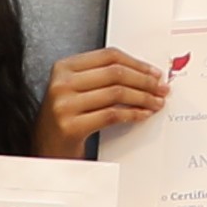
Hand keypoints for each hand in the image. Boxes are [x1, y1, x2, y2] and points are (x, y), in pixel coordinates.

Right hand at [39, 47, 168, 163]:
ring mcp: (64, 105)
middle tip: (161, 88)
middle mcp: (62, 83)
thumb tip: (143, 74)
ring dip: (143, 98)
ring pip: (116, 93)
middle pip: (115, 73)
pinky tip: (143, 115)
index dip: (136, 63)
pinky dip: (133, 114)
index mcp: (64, 67)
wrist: (46, 150)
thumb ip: (101, 78)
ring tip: (156, 102)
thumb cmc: (65, 119)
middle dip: (144, 81)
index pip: (108, 56)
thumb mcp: (76, 90)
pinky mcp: (71, 126)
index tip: (154, 72)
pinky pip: (112, 115)